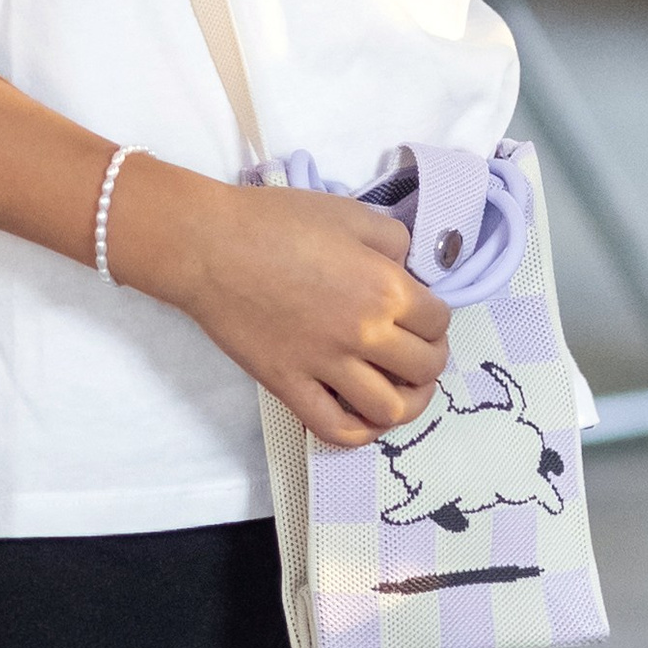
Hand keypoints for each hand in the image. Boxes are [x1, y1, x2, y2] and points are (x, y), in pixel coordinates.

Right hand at [116, 164, 451, 448]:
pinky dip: (360, 433)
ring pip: (390, 408)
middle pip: (424, 368)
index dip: (434, 320)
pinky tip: (365, 418)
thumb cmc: (279, 221)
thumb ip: (395, 242)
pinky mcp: (290, 386)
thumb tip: (410, 271)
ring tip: (399, 388)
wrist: (210, 246)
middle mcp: (364, 333)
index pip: (438, 322)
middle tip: (414, 351)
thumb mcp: (352, 214)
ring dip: (407, 403)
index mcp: (386, 288)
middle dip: (428, 361)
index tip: (419, 315)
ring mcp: (326, 366)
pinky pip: (336, 428)